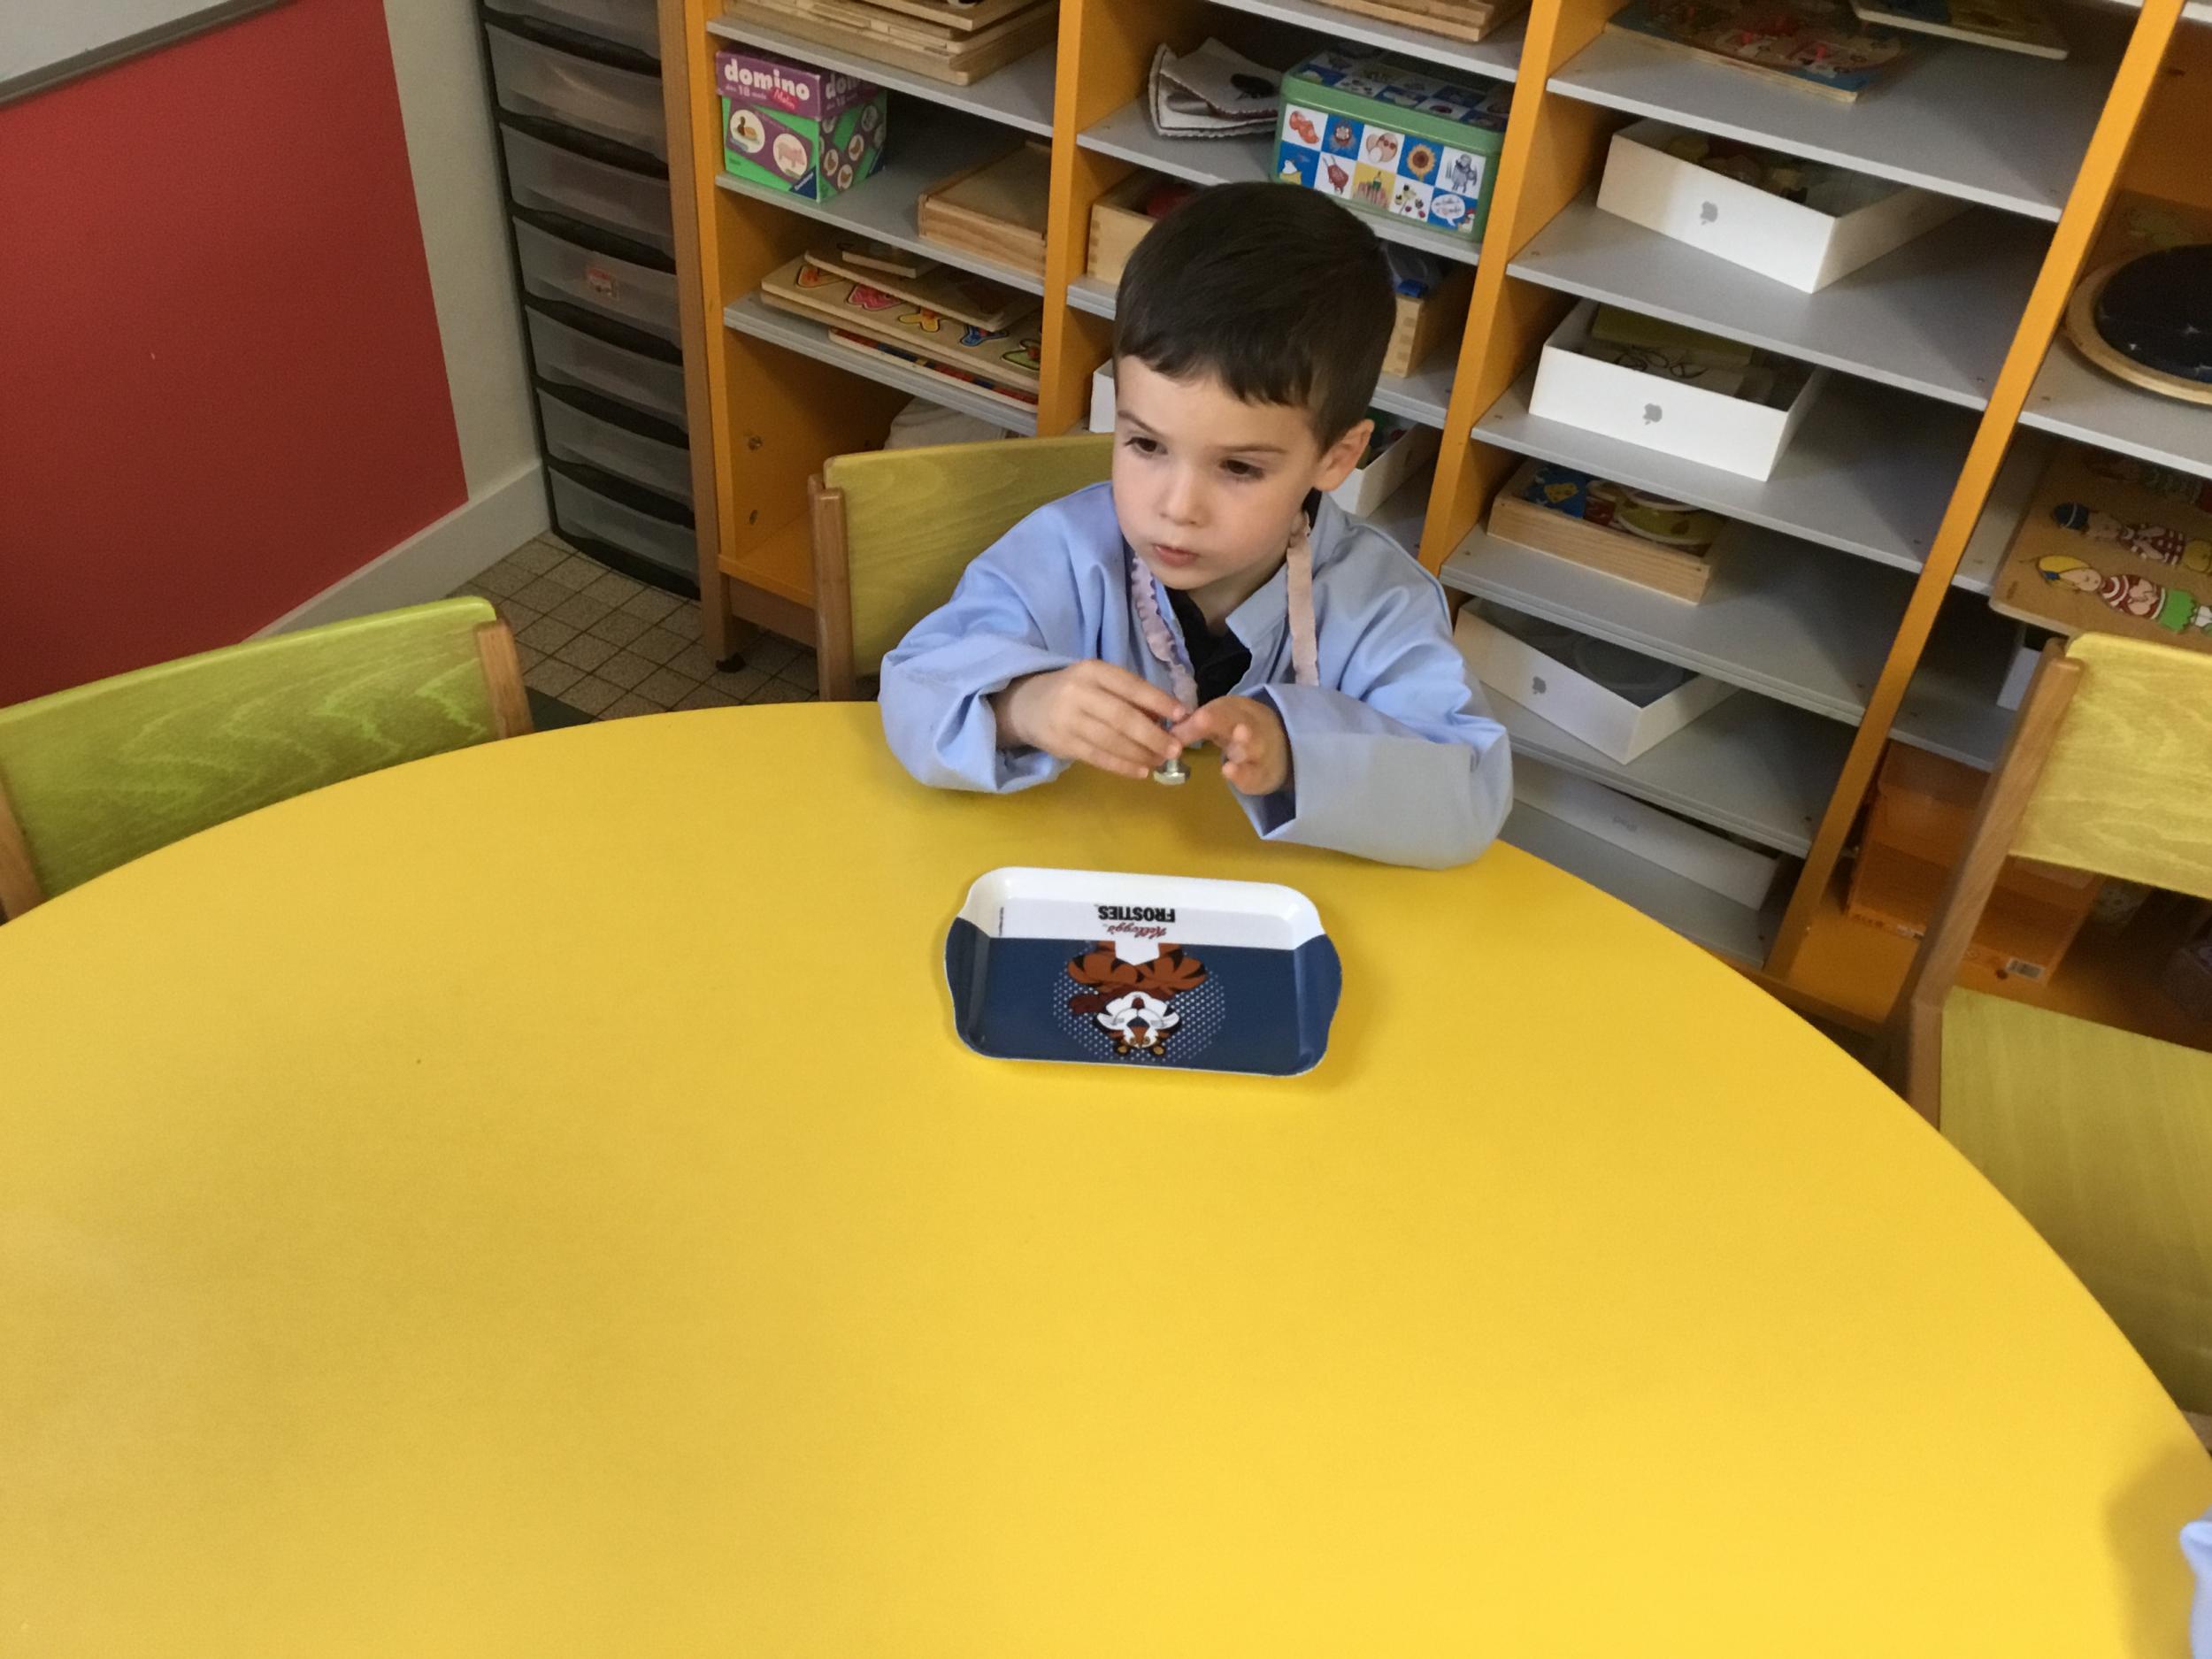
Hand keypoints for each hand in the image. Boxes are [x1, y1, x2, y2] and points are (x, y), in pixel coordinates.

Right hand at [991, 661, 1186, 780]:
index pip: (1131, 685)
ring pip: (1111, 740)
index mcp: (1093, 671)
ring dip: (1140, 754)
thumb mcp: (1099, 683)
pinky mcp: (1062, 743)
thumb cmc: (1075, 692)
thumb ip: (1129, 697)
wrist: (1026, 705)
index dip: (1159, 701)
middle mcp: (1079, 692)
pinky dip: (1122, 766)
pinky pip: (1098, 757)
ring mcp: (1068, 719)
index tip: (1184, 715)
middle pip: (1122, 716)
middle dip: (1153, 734)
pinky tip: (1141, 771)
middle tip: (1176, 749)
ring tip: (1161, 762)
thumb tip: (1169, 718)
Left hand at [1173, 696, 1289, 796]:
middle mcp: (1251, 726)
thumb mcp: (1221, 722)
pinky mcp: (1263, 774)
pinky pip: (1254, 773)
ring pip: (1253, 746)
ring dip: (1241, 744)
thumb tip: (1164, 731)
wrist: (1283, 747)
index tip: (1175, 725)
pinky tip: (1229, 771)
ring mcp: (1260, 750)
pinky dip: (1243, 773)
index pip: (1219, 709)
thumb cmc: (1239, 732)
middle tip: (1201, 720)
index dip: (1199, 716)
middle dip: (1220, 721)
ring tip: (1228, 747)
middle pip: (1236, 721)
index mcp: (1236, 710)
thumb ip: (1195, 725)